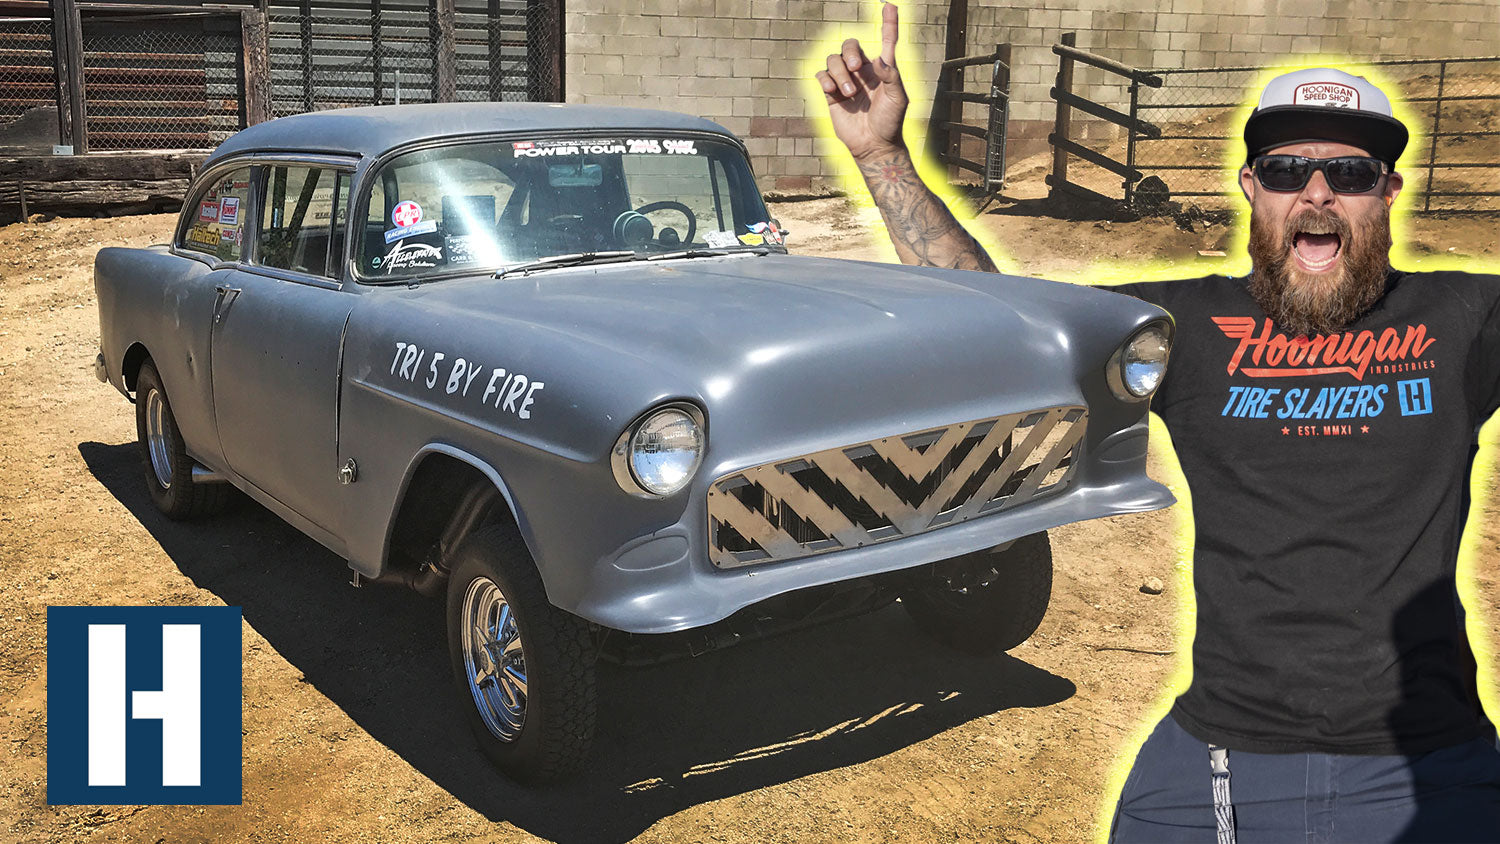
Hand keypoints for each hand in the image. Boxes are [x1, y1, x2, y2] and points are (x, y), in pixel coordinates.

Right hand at [816, 2, 907, 161]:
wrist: (874, 145)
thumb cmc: (890, 122)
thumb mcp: (899, 99)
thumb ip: (891, 76)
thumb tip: (879, 58)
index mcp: (882, 69)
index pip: (886, 40)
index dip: (888, 23)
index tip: (890, 6)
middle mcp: (863, 71)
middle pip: (849, 45)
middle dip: (850, 52)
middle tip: (856, 68)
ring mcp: (846, 81)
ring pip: (834, 60)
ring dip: (840, 74)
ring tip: (849, 93)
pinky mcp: (831, 93)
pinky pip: (822, 75)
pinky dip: (826, 79)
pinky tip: (833, 91)